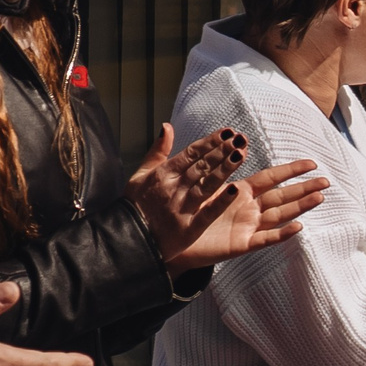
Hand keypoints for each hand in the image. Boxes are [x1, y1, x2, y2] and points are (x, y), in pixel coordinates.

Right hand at [127, 123, 247, 265]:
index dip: (210, 142)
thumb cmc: (134, 206)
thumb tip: (167, 126)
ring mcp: (181, 207)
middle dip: (221, 151)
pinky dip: (220, 202)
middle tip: (240, 138)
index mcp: (163, 174)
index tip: (227, 132)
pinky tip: (236, 191)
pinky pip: (207, 213)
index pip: (191, 153)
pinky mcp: (188, 228)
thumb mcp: (140, 175)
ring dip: (224, 170)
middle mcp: (173, 188)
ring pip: (206, 184)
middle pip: (201, 166)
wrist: (126, 239)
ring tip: (240, 155)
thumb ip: (157, 151)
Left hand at [165, 158, 330, 270]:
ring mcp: (247, 227)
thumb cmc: (178, 213)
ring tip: (319, 197)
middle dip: (304, 187)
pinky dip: (282, 234)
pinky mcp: (241, 245)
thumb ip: (186, 158)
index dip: (291, 170)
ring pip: (280, 215)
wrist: (166, 242)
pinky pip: (265, 239)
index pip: (270, 177)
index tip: (311, 163)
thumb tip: (169, 126)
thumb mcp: (184, 182)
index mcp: (239, 192)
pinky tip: (297, 227)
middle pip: (282, 196)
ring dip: (300, 207)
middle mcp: (248, 208)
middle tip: (326, 180)